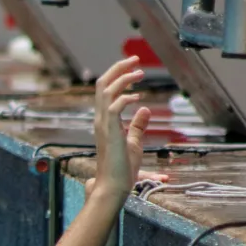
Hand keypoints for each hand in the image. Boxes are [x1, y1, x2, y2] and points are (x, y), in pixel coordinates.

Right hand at [91, 56, 166, 200]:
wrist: (112, 187)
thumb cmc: (121, 170)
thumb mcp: (133, 143)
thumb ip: (138, 126)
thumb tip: (145, 110)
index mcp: (104, 122)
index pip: (106, 92)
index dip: (118, 77)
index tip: (134, 70)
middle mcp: (100, 120)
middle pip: (103, 84)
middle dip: (118, 68)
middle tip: (134, 59)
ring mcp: (103, 125)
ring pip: (106, 90)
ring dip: (123, 77)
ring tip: (139, 71)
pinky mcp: (110, 130)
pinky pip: (115, 106)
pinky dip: (126, 97)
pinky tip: (138, 98)